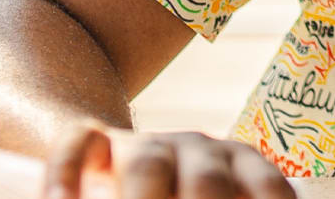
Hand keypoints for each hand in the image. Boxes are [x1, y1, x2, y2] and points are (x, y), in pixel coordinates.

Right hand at [42, 122, 294, 198]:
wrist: (110, 155)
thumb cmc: (179, 195)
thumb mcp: (209, 198)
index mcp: (241, 166)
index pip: (269, 188)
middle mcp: (198, 149)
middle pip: (207, 178)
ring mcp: (144, 143)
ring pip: (146, 162)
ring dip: (141, 198)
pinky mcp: (90, 141)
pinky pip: (77, 146)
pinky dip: (65, 176)